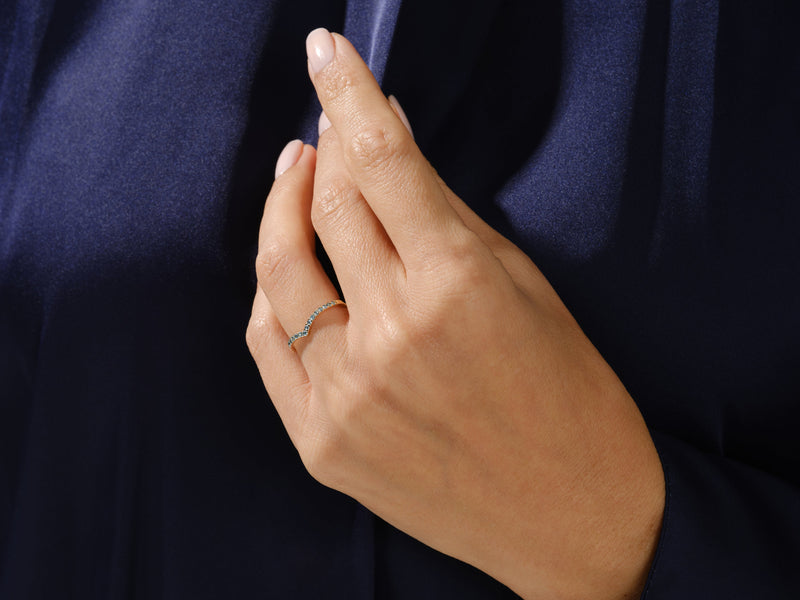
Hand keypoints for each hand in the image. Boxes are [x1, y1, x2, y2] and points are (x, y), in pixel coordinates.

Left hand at [247, 28, 663, 599]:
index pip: (382, 160)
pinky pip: (270, 342)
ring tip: (299, 179)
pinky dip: (276, 292)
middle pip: (325, 206)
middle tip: (326, 130)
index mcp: (454, 287)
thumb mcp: (522, 286)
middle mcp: (390, 337)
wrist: (569, 514)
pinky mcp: (321, 442)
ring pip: (280, 271)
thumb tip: (392, 153)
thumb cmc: (569, 395)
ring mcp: (346, 395)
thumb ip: (444, 216)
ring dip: (283, 210)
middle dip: (323, 151)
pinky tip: (292, 266)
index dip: (348, 93)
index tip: (328, 54)